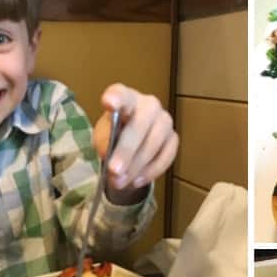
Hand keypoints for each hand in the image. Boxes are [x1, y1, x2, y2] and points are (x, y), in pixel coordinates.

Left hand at [93, 83, 178, 205]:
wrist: (130, 144)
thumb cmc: (114, 134)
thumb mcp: (102, 136)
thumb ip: (104, 141)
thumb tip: (108, 153)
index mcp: (126, 98)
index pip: (121, 94)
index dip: (116, 98)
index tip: (109, 102)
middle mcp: (149, 105)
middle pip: (140, 125)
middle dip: (126, 150)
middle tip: (114, 171)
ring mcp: (165, 121)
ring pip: (154, 144)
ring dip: (136, 166)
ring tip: (119, 182)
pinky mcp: (173, 139)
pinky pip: (165, 156)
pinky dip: (150, 171)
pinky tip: (135, 181)